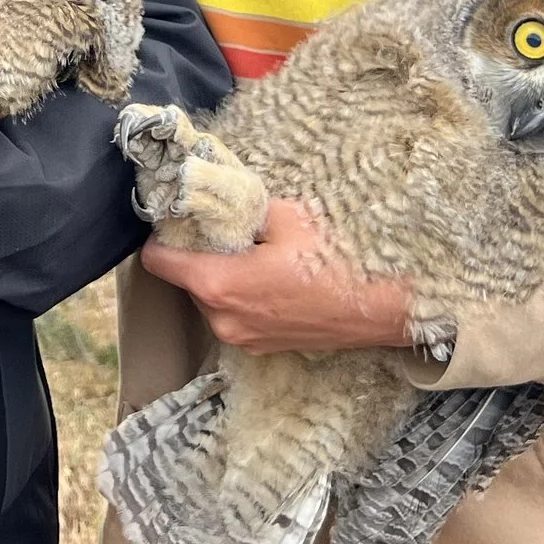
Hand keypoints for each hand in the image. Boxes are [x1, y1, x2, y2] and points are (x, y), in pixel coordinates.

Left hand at [140, 199, 417, 353]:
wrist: (385, 308)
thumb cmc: (338, 260)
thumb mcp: (285, 215)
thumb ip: (239, 207)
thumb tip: (215, 196)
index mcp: (218, 285)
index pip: (158, 261)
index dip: (163, 234)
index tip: (179, 218)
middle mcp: (221, 320)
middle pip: (186, 278)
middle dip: (200, 253)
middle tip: (229, 229)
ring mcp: (242, 339)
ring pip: (211, 297)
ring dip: (223, 275)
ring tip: (258, 254)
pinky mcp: (262, 347)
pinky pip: (235, 314)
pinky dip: (242, 294)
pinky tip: (272, 276)